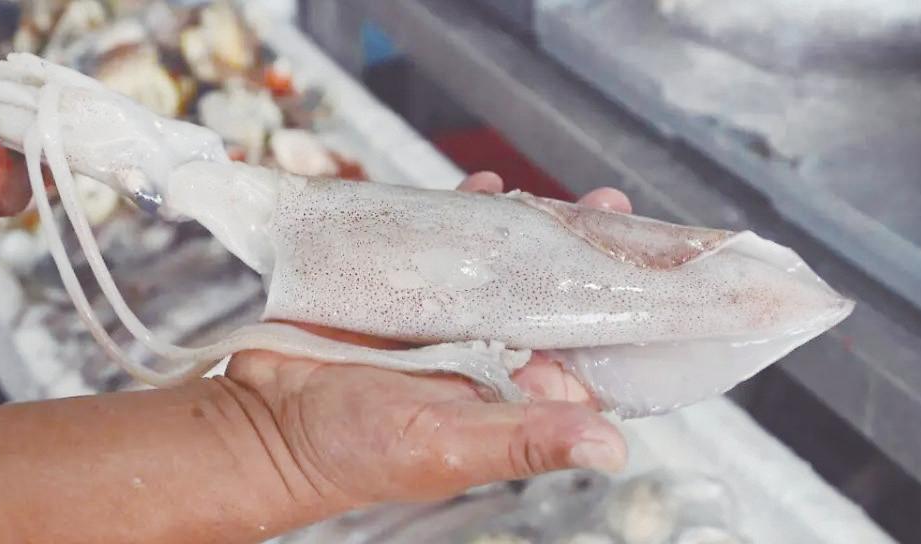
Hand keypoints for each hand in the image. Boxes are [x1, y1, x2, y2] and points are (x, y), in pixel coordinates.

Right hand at [226, 173, 632, 508]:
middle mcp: (487, 355)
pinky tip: (482, 186)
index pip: (586, 356)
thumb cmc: (353, 451)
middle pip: (552, 297)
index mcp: (512, 397)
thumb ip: (523, 440)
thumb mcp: (446, 446)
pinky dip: (462, 213)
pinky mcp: (401, 287)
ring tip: (554, 193)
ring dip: (528, 226)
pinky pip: (442, 242)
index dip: (624, 315)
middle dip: (582, 252)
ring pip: (501, 263)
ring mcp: (445, 317)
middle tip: (609, 209)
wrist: (264, 418)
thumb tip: (612, 447)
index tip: (655, 271)